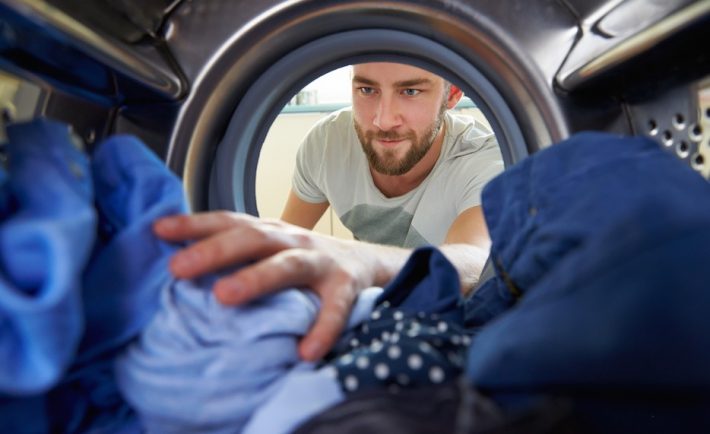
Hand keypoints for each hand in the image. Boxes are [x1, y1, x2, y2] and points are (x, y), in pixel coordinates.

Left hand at [153, 211, 392, 360]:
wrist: (366, 263)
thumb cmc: (304, 259)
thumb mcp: (270, 248)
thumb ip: (234, 252)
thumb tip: (175, 263)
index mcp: (269, 231)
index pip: (228, 222)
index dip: (194, 224)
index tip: (158, 230)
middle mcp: (292, 240)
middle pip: (251, 239)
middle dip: (214, 250)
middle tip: (178, 267)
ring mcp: (321, 261)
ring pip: (288, 265)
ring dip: (257, 278)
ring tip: (224, 297)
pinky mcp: (346, 286)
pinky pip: (335, 309)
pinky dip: (322, 329)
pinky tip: (306, 351)